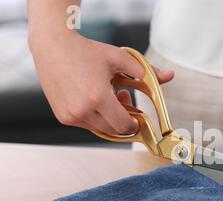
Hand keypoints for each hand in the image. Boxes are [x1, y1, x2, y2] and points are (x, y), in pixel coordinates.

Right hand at [29, 32, 173, 134]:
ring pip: (100, 129)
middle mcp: (82, 110)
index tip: (138, 116)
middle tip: (125, 100)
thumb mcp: (120, 58)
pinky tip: (96, 99)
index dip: (135, 124)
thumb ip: (147, 71)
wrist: (53, 48)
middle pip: (113, 131)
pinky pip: (87, 125)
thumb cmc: (86, 52)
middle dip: (124, 121)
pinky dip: (96, 117)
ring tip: (110, 97)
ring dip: (109, 119)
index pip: (123, 125)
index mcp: (98, 97)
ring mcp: (70, 116)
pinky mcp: (63, 117)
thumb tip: (169, 75)